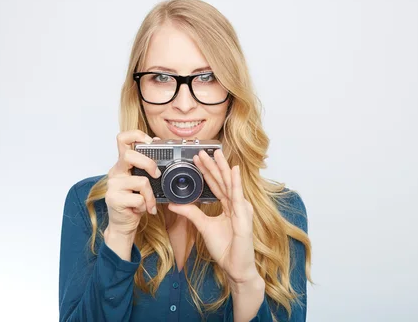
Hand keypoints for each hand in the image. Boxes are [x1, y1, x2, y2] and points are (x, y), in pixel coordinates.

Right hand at [105, 130, 160, 237]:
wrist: (123, 225)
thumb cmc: (133, 202)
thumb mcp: (141, 180)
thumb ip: (146, 163)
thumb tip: (157, 141)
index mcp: (122, 164)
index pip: (122, 139)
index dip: (136, 135)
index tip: (150, 142)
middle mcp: (115, 172)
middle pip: (129, 156)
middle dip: (149, 164)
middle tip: (156, 174)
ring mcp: (112, 186)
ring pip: (141, 181)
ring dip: (150, 195)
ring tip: (149, 203)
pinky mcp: (114, 199)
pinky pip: (139, 198)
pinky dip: (145, 206)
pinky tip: (141, 209)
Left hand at [167, 150, 260, 283]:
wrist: (235, 266)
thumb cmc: (225, 248)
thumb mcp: (203, 226)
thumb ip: (191, 213)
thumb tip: (174, 204)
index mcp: (228, 206)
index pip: (216, 185)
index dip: (207, 171)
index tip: (197, 159)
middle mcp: (236, 204)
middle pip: (222, 181)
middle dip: (213, 165)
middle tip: (203, 150)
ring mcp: (242, 209)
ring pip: (230, 184)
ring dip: (222, 168)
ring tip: (216, 153)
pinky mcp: (243, 217)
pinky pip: (238, 197)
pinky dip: (235, 182)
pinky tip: (233, 170)